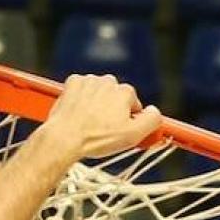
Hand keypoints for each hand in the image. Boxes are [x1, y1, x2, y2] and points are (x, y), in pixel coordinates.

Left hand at [44, 74, 161, 158]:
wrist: (64, 137)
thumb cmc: (97, 138)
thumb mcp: (133, 135)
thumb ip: (152, 121)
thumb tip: (155, 111)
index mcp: (125, 92)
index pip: (134, 104)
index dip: (129, 119)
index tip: (121, 130)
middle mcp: (108, 81)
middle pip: (115, 96)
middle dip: (112, 109)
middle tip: (103, 128)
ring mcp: (89, 81)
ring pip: (98, 91)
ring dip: (96, 103)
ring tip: (89, 122)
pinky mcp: (72, 83)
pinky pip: (81, 88)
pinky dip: (81, 98)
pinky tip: (78, 112)